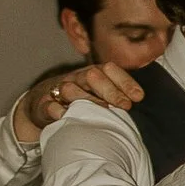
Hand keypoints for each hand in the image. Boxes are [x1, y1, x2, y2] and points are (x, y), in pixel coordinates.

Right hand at [11, 60, 132, 141]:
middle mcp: (77, 78)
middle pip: (93, 75)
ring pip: (70, 88)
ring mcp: (59, 89)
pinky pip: (49, 104)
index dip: (125, 82)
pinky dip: (56, 109)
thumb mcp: (99, 94)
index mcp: (93, 74)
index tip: (138, 97)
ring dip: (86, 98)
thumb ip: (118, 95)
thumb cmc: (80, 99)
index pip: (110, 69)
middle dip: (110, 90)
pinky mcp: (44, 104)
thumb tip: (142, 103)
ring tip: (102, 111)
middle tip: (125, 106)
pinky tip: (65, 116)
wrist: (43, 102)